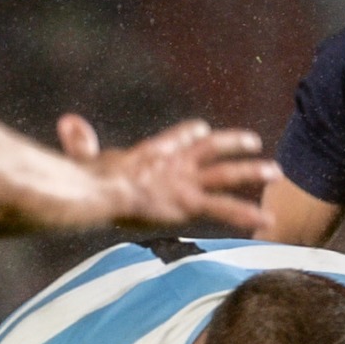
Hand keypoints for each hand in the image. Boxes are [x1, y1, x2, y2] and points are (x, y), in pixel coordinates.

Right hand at [57, 114, 277, 233]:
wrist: (97, 191)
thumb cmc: (85, 181)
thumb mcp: (83, 158)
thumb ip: (80, 142)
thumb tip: (68, 120)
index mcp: (150, 154)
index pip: (177, 138)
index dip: (189, 134)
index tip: (202, 129)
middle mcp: (173, 163)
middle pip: (209, 148)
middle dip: (232, 144)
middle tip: (253, 142)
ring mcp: (184, 182)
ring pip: (227, 174)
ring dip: (253, 172)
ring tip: (277, 173)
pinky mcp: (189, 202)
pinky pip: (225, 209)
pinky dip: (248, 215)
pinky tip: (269, 222)